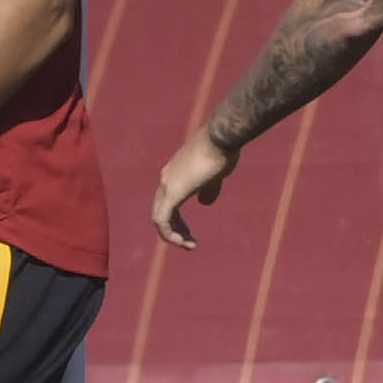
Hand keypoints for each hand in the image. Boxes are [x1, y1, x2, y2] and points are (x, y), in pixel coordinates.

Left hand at [151, 131, 237, 248]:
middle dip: (174, 230)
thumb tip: (205, 202)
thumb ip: (209, 188)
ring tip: (190, 246)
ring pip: (159, 218)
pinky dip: (169, 233)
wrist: (222, 137)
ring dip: (172, 235)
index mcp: (174, 174)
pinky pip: (162, 219)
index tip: (190, 234)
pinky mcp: (172, 192)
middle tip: (190, 243)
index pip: (167, 203)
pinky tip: (183, 241)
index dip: (177, 222)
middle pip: (161, 211)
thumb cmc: (223, 151)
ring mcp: (167, 184)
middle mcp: (166, 179)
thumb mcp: (216, 174)